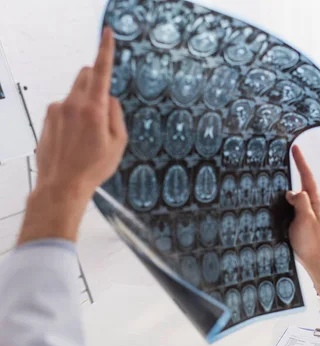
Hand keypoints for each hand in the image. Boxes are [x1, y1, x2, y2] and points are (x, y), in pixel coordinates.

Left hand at [18, 28, 126, 244]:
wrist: (62, 184)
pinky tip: (75, 137)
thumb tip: (110, 99)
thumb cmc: (93, 167)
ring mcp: (57, 109)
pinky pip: (64, 105)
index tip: (107, 33)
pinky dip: (73, 114)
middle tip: (103, 108)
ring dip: (84, 102)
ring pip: (75, 92)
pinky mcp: (47, 116)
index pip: (101, 71)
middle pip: (85, 75)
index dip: (105, 50)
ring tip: (88, 133)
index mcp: (93, 109)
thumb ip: (116, 114)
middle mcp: (72, 103)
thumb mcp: (118, 143)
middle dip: (96, 81)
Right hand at [286, 146, 319, 300]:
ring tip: (277, 170)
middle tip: (284, 154)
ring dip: (287, 181)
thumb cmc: (310, 239)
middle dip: (295, 167)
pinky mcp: (297, 217)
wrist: (311, 257)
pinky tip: (274, 194)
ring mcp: (304, 209)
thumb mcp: (306, 219)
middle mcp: (310, 202)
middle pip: (302, 180)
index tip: (295, 148)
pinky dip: (283, 195)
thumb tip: (293, 191)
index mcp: (313, 200)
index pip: (307, 176)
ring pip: (295, 191)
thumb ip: (301, 202)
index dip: (301, 162)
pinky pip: (290, 202)